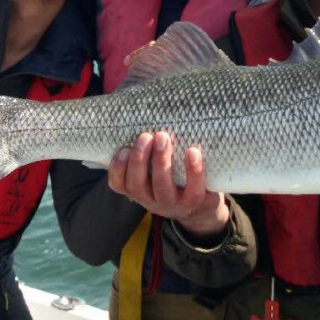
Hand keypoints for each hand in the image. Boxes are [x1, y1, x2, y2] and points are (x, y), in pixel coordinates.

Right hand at [108, 132, 229, 237]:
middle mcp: (151, 200)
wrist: (202, 206)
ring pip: (162, 187)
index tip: (123, 149)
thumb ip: (146, 152)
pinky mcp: (195, 202)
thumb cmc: (174, 178)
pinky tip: (192, 151)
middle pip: (137, 185)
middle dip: (139, 159)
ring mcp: (173, 204)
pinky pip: (193, 188)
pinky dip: (193, 169)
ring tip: (164, 137)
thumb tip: (141, 113)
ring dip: (161, 161)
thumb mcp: (155, 170)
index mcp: (138, 190)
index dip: (117, 168)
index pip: (118, 184)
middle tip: (145, 136)